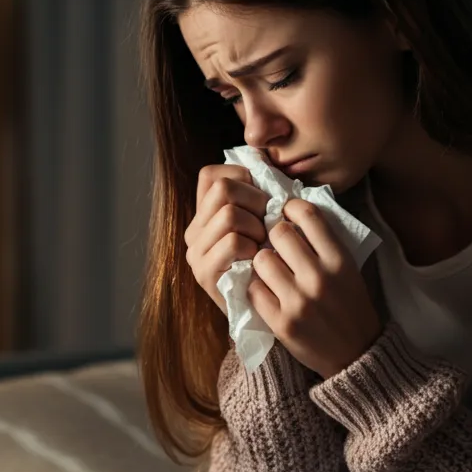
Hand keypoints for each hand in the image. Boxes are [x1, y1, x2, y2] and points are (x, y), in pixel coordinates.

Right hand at [185, 164, 270, 314]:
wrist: (277, 316)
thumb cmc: (277, 266)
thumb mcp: (266, 224)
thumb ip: (258, 195)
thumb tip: (262, 155)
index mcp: (205, 216)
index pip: (213, 174)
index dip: (244, 178)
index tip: (263, 201)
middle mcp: (193, 233)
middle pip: (222, 188)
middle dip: (255, 202)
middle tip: (268, 225)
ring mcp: (195, 254)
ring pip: (228, 212)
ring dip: (256, 227)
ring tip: (264, 247)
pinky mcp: (204, 275)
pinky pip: (232, 241)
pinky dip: (253, 247)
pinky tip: (259, 262)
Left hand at [248, 197, 381, 378]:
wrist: (356, 354)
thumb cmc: (349, 306)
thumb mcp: (347, 269)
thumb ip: (323, 243)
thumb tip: (288, 211)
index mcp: (340, 260)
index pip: (308, 215)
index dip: (291, 207)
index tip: (285, 212)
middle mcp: (320, 277)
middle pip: (279, 233)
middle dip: (272, 236)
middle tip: (274, 244)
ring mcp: (299, 301)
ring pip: (261, 259)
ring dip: (261, 262)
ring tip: (269, 270)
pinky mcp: (282, 323)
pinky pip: (253, 289)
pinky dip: (256, 287)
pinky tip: (265, 290)